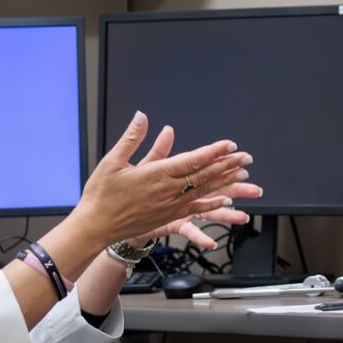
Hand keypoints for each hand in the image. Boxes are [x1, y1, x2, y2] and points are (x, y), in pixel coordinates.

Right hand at [78, 112, 261, 242]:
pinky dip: (213, 203)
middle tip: (246, 157)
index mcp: (156, 174)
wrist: (96, 226)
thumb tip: (143, 116)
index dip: (213, 152)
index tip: (230, 145)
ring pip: (204, 192)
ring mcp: (170, 206)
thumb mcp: (113, 161)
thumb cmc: (102, 194)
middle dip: (227, 165)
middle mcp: (168, 191)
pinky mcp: (169, 217)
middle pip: (204, 176)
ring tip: (243, 175)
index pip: (192, 161)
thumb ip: (133, 138)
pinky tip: (226, 200)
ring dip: (225, 182)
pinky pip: (197, 210)